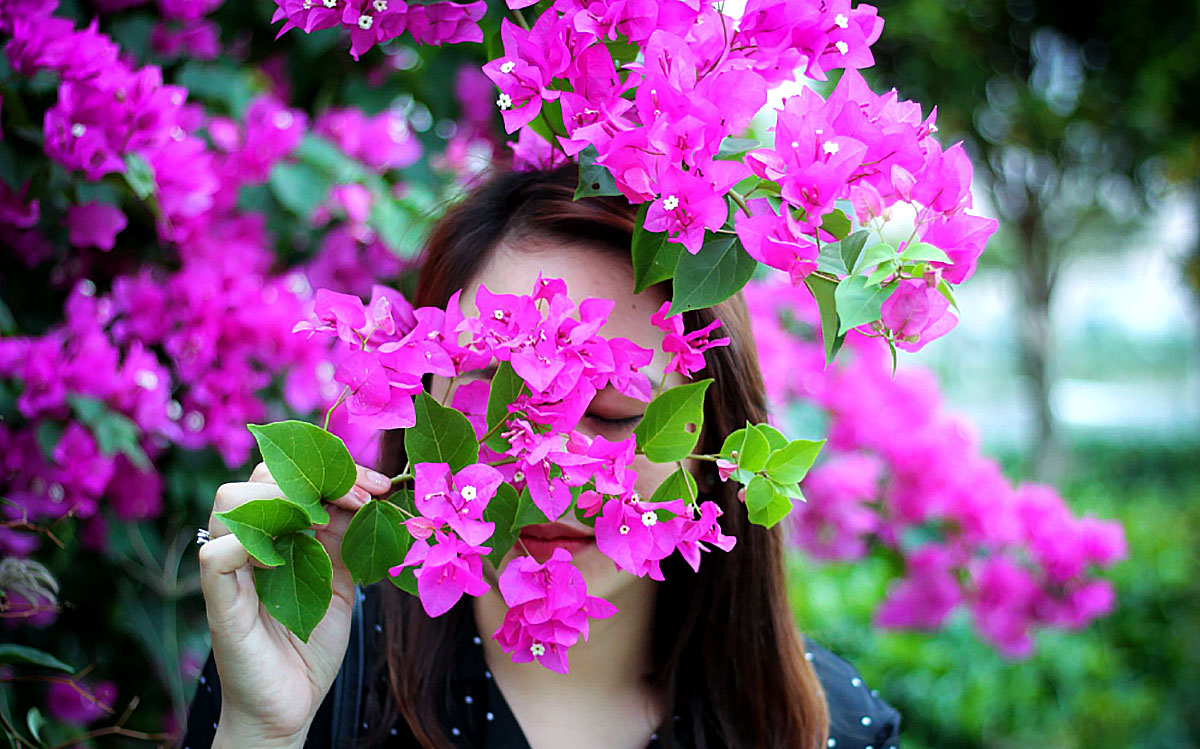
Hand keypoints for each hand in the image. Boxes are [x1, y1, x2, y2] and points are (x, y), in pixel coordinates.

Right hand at [198, 461, 390, 746]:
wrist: (293, 705)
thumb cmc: (313, 641)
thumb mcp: (341, 577)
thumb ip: (346, 536)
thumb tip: (367, 495)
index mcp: (277, 531)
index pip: (292, 474)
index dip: (337, 471)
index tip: (380, 486)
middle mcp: (249, 542)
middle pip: (258, 477)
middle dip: (316, 478)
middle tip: (363, 498)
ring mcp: (231, 569)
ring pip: (229, 503)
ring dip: (283, 500)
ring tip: (326, 521)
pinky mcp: (220, 603)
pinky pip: (216, 556)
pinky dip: (249, 545)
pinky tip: (290, 553)